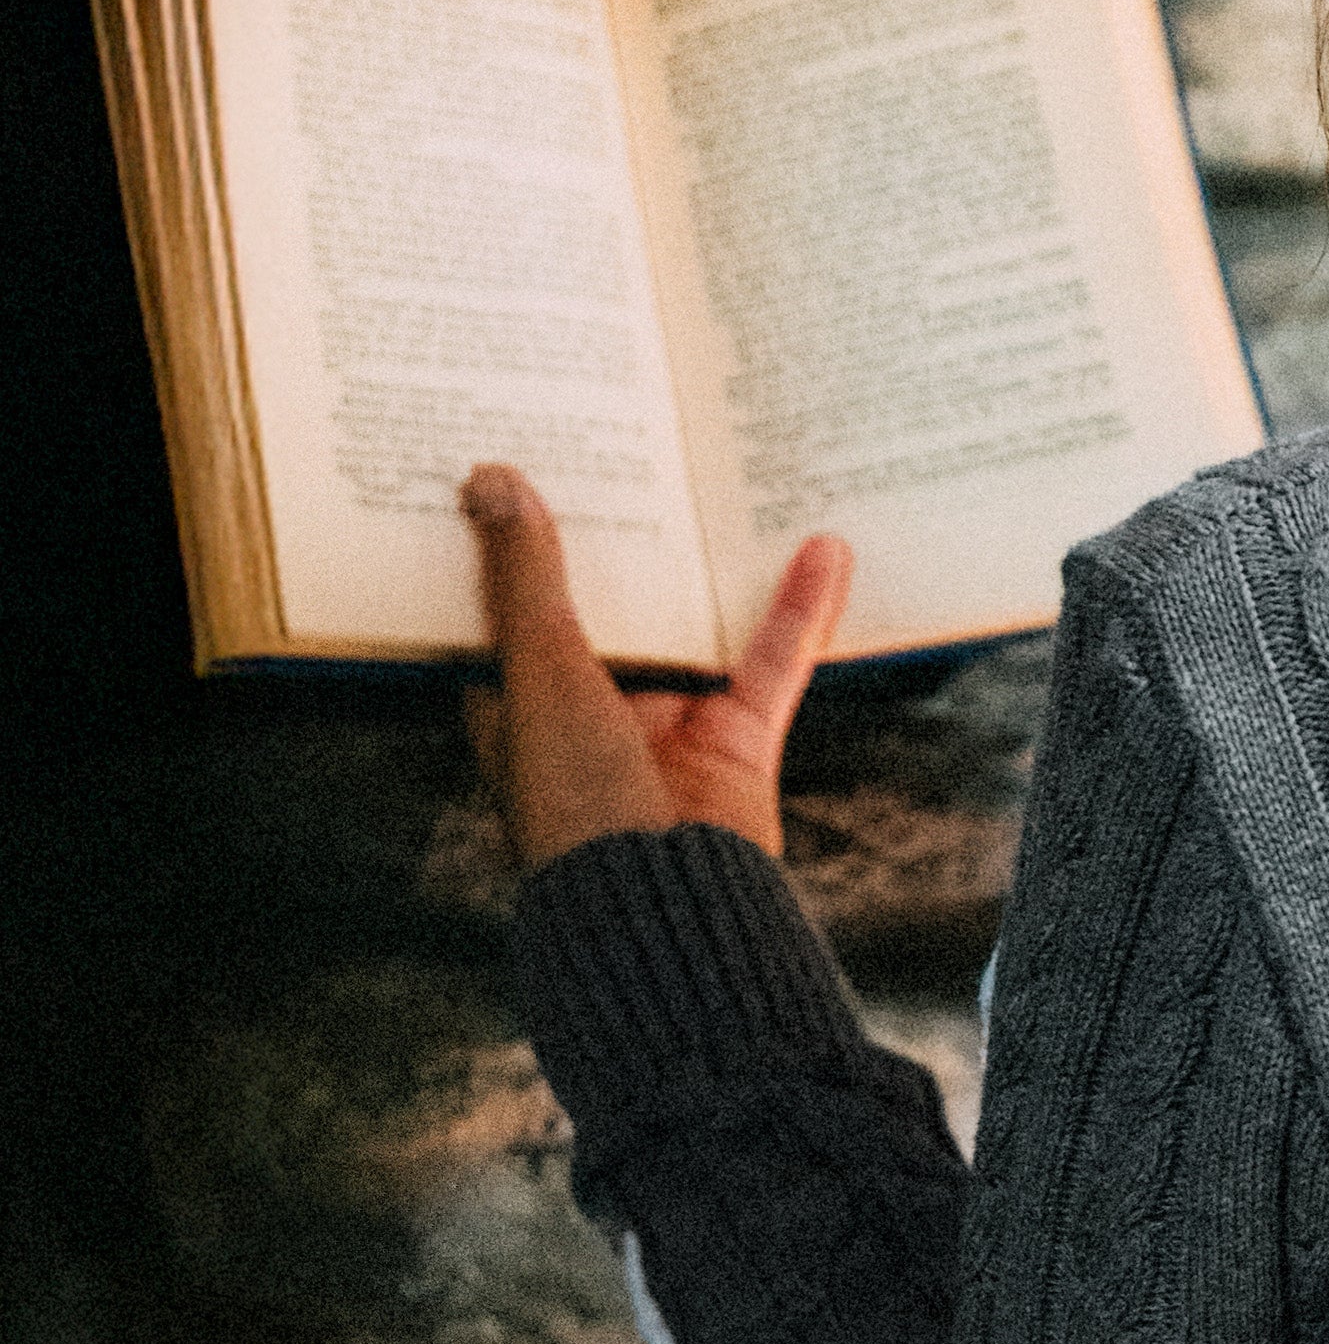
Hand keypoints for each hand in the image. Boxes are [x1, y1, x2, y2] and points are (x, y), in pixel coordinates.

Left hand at [463, 465, 851, 874]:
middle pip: (608, 604)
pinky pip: (771, 664)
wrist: (665, 908)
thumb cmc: (575, 806)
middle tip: (629, 435)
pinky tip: (823, 551)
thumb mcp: (540, 673)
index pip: (506, 606)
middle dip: (622, 533)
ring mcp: (667, 725)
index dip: (507, 539)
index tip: (512, 459)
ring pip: (695, 624)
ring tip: (726, 476)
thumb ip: (526, 581)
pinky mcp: (736, 743)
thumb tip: (490, 479)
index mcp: (518, 701)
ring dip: (713, 564)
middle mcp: (588, 709)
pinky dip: (798, 611)